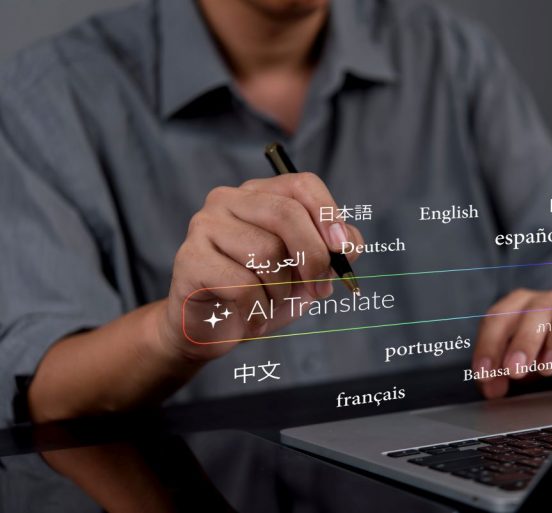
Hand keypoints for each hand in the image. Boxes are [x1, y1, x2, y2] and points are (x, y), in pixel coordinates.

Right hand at [160, 172, 363, 360]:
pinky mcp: (190, 259)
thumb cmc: (263, 293)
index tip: (343, 249)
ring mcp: (204, 226)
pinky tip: (252, 318)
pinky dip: (258, 310)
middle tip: (321, 290)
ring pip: (266, 253)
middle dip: (314, 257)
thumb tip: (349, 241)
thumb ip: (332, 252)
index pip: (302, 184)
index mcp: (260, 194)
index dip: (328, 214)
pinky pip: (243, 285)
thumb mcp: (307, 272)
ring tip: (271, 303)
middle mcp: (229, 200)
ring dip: (281, 291)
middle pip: (286, 214)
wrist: (212, 330)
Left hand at [472, 287, 551, 398]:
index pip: (498, 317)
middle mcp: (546, 302)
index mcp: (518, 305)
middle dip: (522, 341)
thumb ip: (498, 372)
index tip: (485, 371)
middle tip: (514, 370)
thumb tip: (490, 387)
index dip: (489, 344)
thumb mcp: (515, 361)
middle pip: (534, 312)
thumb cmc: (539, 350)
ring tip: (547, 367)